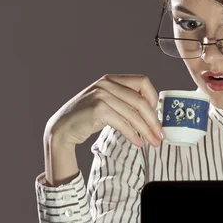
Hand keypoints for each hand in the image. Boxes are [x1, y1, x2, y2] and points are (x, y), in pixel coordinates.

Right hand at [44, 74, 164, 147]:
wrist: (62, 128)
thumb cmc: (86, 118)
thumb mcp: (106, 102)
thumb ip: (124, 101)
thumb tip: (151, 112)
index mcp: (111, 79)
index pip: (142, 81)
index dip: (154, 98)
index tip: (157, 115)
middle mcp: (106, 84)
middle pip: (141, 100)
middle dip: (154, 120)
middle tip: (160, 135)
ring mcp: (101, 95)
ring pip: (133, 114)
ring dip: (146, 130)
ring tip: (153, 142)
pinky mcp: (98, 110)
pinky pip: (123, 123)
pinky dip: (133, 135)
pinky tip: (138, 143)